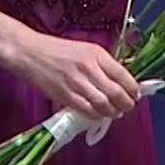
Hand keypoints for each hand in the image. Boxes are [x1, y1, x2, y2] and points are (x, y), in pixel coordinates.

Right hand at [7, 29, 140, 120]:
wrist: (28, 52)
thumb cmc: (56, 49)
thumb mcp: (84, 49)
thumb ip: (101, 64)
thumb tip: (119, 82)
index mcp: (96, 54)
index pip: (123, 75)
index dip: (133, 89)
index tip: (136, 95)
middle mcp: (90, 68)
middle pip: (117, 92)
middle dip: (126, 104)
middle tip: (127, 108)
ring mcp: (77, 83)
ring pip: (104, 104)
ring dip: (113, 112)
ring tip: (114, 113)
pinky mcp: (65, 95)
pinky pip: (87, 110)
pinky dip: (97, 115)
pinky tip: (99, 115)